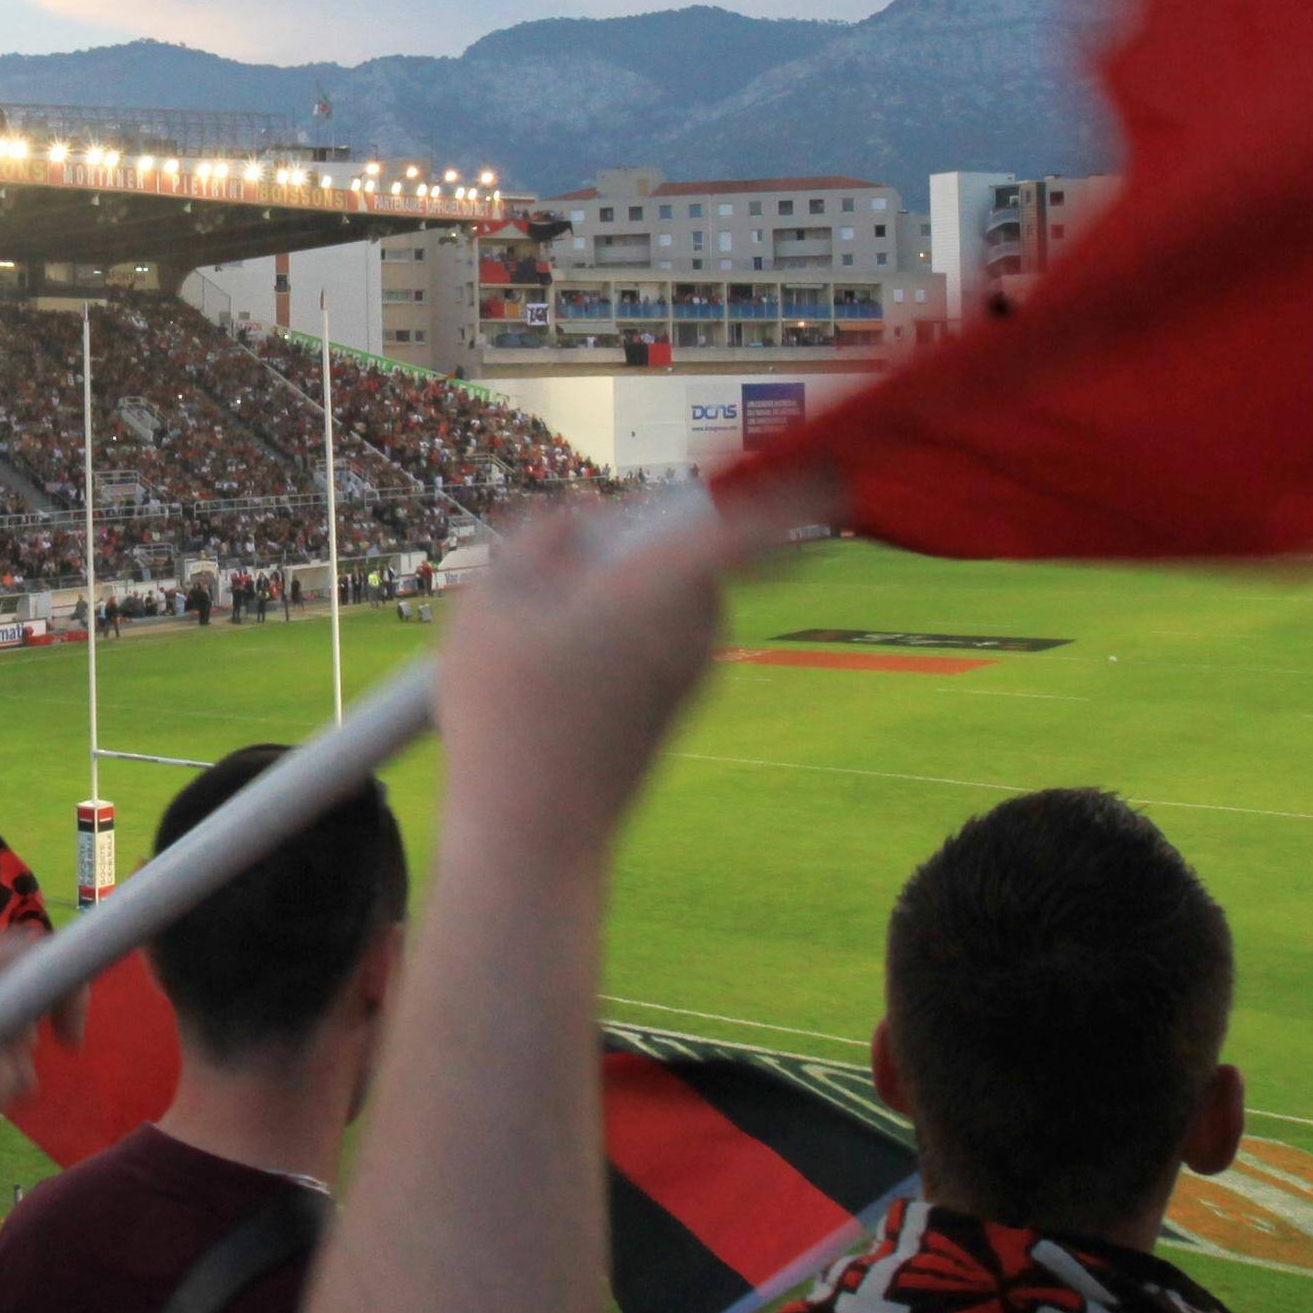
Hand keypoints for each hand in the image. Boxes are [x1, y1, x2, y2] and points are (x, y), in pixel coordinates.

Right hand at [430, 494, 750, 868]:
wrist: (532, 840)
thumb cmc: (507, 717)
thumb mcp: (490, 601)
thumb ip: (539, 536)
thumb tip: (581, 516)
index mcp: (660, 589)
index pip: (745, 528)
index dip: (784, 494)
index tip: (823, 473)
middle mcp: (692, 633)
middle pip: (687, 555)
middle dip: (634, 540)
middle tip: (558, 558)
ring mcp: (687, 678)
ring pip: (664, 600)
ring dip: (614, 590)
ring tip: (534, 630)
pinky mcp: (669, 712)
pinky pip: (652, 641)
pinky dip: (613, 634)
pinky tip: (547, 672)